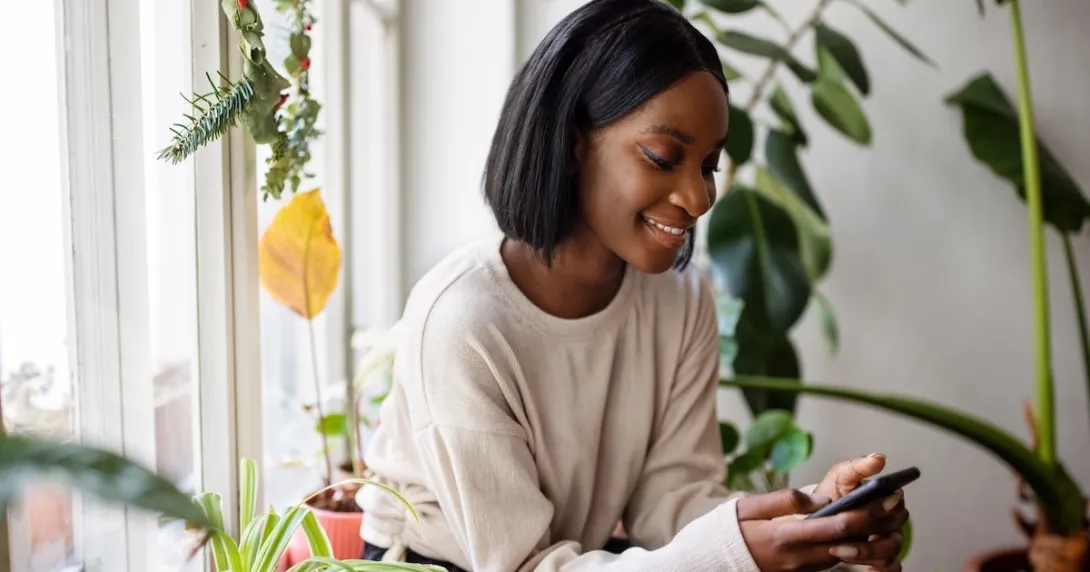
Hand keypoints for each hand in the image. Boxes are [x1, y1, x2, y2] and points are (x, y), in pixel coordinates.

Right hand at [737, 488, 906, 571]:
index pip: (839, 526)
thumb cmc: (731, 530)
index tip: (884, 496)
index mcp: (788, 536)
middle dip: (876, 522)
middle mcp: (800, 557)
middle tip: (895, 504)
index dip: (867, 511)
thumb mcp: (750, 507)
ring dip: (867, 535)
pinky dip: (850, 545)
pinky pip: (832, 559)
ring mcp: (802, 568)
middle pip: (850, 541)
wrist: (715, 562)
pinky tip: (858, 530)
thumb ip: (785, 500)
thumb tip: (820, 499)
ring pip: (845, 553)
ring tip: (884, 515)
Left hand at [813, 454, 909, 570]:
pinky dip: (879, 570)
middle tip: (842, 535)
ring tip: (839, 550)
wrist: (819, 519)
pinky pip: (891, 569)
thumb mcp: (841, 477)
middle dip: (869, 529)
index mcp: (887, 497)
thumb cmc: (834, 495)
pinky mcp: (883, 560)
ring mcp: (889, 541)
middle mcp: (893, 520)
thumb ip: (858, 466)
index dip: (883, 507)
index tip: (868, 509)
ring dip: (866, 552)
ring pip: (891, 550)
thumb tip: (879, 458)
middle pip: (893, 528)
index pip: (896, 502)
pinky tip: (863, 569)